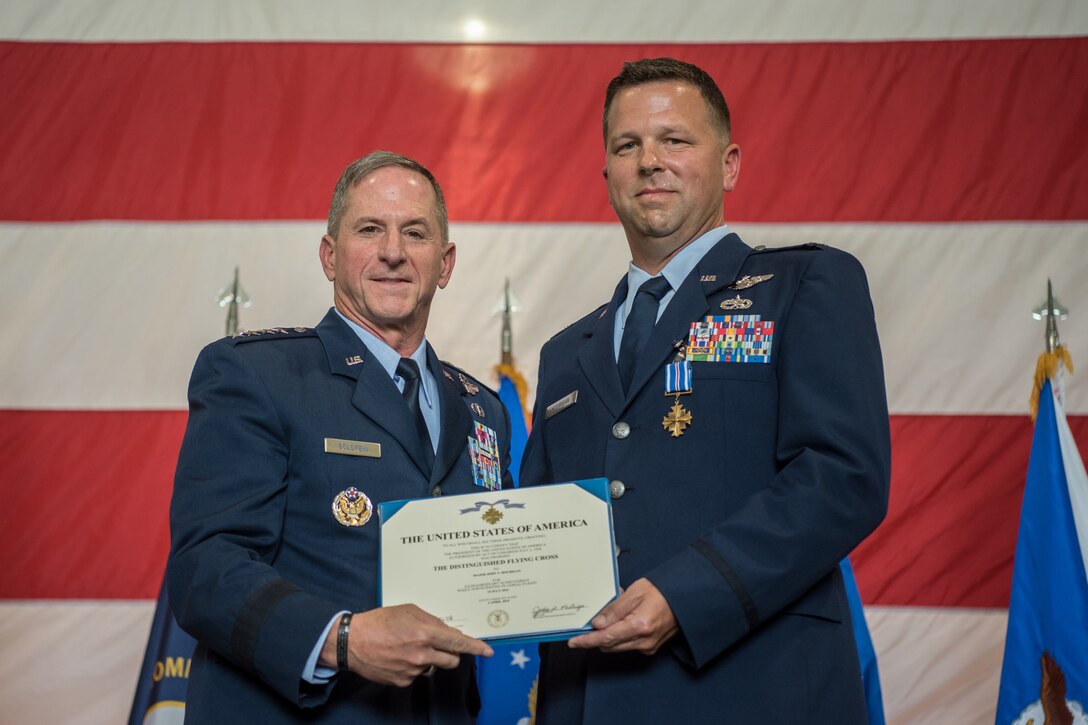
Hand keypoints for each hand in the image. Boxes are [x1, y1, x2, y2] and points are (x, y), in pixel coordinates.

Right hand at [321, 604, 492, 686]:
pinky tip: (398, 656)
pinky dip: (413, 666)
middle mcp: (421, 654)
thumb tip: (447, 631)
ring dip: (428, 657)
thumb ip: (432, 620)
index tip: (487, 651)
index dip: (475, 647)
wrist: (353, 643)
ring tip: (407, 646)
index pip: (457, 642)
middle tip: (437, 643)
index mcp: (424, 633)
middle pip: (451, 659)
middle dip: (450, 653)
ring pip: (433, 665)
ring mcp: (412, 671)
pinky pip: (417, 674)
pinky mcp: (403, 682)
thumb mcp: (408, 610)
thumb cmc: (379, 622)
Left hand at [567, 578, 677, 654]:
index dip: (587, 641)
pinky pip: (628, 645)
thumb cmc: (663, 592)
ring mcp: (648, 646)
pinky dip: (620, 635)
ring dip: (609, 635)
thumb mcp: (635, 593)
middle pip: (609, 645)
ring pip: (618, 646)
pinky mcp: (651, 647)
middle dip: (596, 636)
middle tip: (588, 624)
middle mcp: (644, 641)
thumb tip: (598, 624)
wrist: (685, 597)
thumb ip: (614, 610)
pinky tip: (623, 621)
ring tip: (612, 616)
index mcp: (639, 626)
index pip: (605, 638)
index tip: (574, 642)